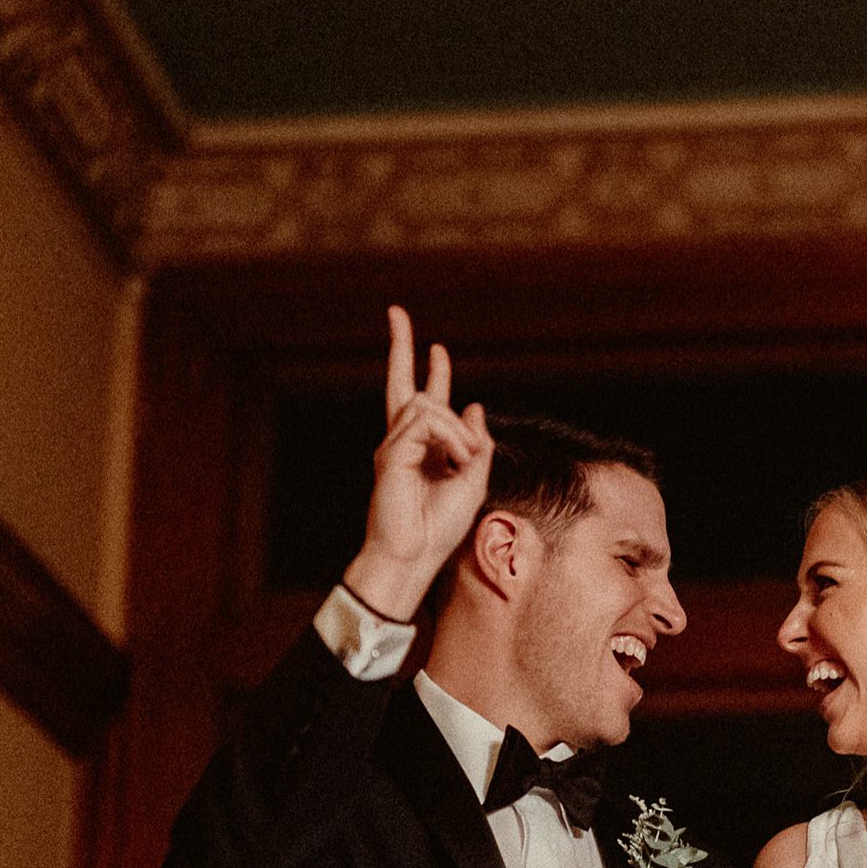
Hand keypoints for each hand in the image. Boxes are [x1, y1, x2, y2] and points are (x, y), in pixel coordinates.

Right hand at [341, 309, 493, 619]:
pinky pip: (427, 422)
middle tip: (396, 312)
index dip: (434, 373)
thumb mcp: (473, 481)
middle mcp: (405, 441)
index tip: (437, 349)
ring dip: (457, 431)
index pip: (426, 401)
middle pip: (402, 384)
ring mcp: (395, 445)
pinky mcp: (391, 452)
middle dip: (401, 345)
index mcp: (424, 448)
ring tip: (464, 461)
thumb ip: (475, 445)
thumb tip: (474, 407)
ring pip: (430, 405)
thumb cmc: (439, 529)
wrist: (414, 556)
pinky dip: (450, 438)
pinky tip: (455, 460)